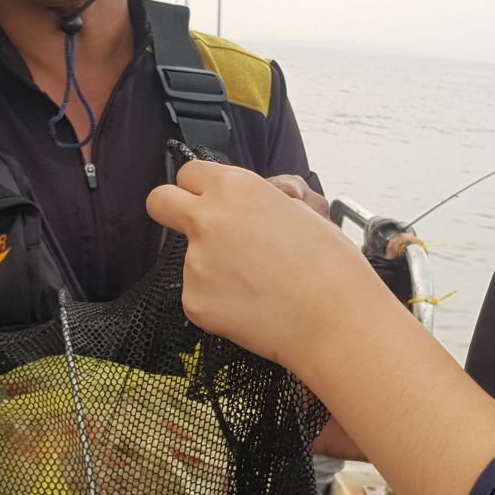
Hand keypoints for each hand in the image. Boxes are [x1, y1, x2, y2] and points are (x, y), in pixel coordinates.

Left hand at [148, 160, 380, 373]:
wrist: (335, 321)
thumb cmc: (331, 267)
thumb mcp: (302, 211)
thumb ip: (260, 202)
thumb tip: (246, 205)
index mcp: (235, 188)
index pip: (189, 173)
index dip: (201, 188)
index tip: (209, 200)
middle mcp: (206, 220)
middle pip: (159, 202)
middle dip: (170, 209)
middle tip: (196, 228)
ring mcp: (195, 263)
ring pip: (189, 258)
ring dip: (212, 267)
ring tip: (258, 284)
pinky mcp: (193, 301)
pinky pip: (198, 295)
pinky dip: (219, 301)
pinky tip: (253, 306)